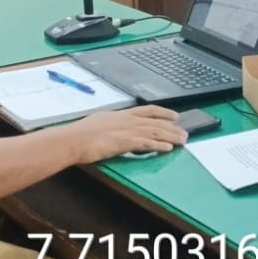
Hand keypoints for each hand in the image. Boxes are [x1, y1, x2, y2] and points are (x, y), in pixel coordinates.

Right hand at [68, 106, 187, 162]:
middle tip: (185, 132)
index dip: (163, 112)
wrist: (72, 140)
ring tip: (182, 140)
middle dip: (172, 127)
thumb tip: (114, 127)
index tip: (175, 115)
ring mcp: (126, 130)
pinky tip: (168, 148)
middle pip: (155, 122)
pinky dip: (159, 145)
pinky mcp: (124, 142)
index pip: (147, 110)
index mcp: (121, 114)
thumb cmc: (80, 134)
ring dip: (170, 136)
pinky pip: (146, 144)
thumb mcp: (98, 122)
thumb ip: (110, 124)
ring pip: (154, 132)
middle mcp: (126, 120)